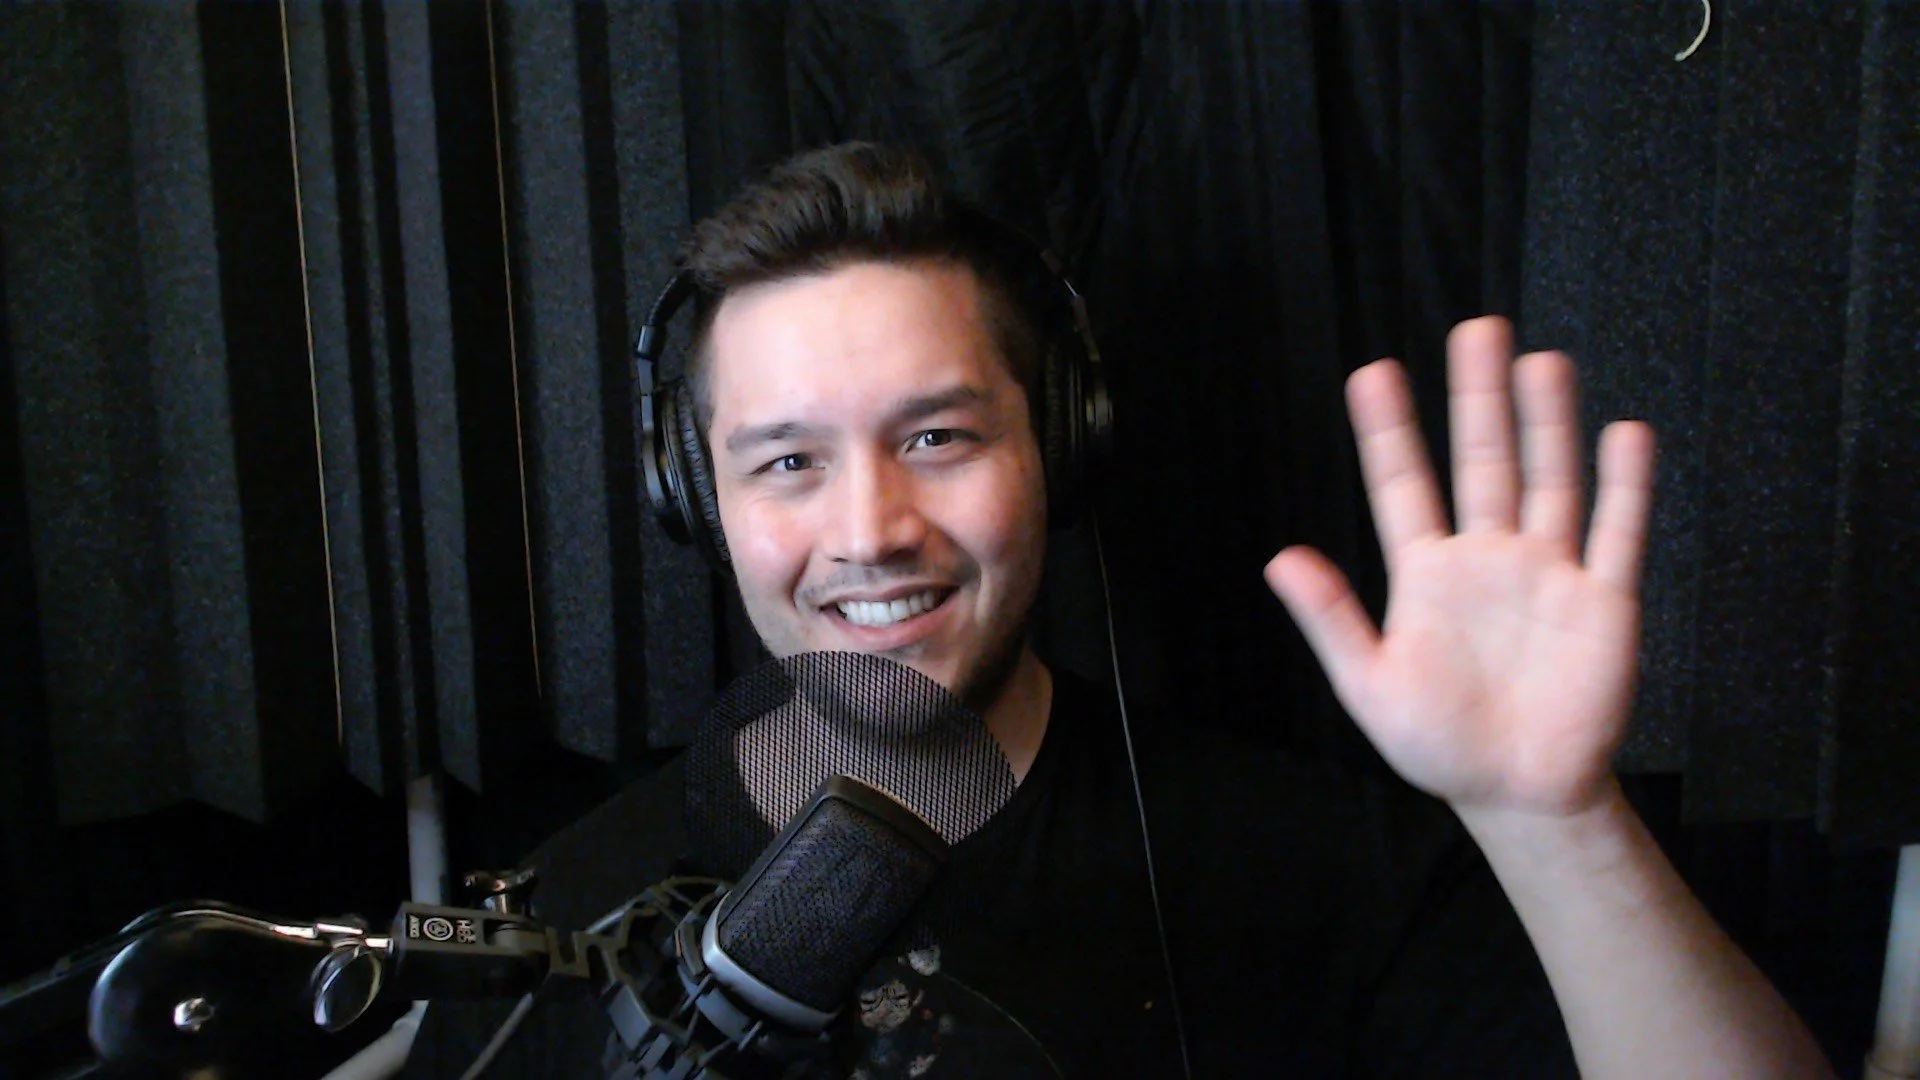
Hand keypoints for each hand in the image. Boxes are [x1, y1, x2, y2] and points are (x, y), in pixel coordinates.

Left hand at [1264, 317, 1655, 817]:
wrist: (1518, 795)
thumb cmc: (1439, 745)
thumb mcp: (1370, 685)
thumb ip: (1333, 619)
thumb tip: (1280, 559)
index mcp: (1426, 574)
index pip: (1402, 485)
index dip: (1388, 431)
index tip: (1371, 373)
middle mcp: (1488, 558)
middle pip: (1483, 461)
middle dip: (1478, 398)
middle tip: (1475, 331)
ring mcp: (1549, 574)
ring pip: (1548, 481)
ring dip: (1546, 424)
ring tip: (1540, 361)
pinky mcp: (1604, 603)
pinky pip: (1616, 535)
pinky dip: (1623, 487)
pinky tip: (1623, 435)